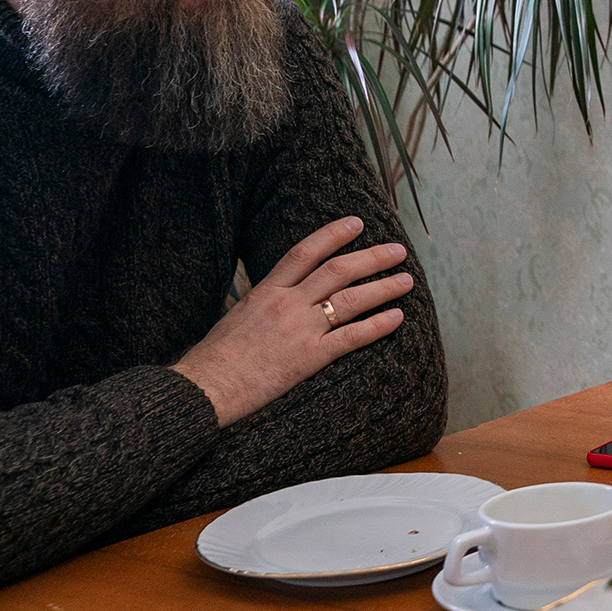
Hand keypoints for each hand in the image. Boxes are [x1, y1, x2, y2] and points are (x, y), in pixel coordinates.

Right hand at [174, 217, 412, 425]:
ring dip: (383, 288)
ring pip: (351, 300)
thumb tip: (278, 296)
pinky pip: (351, 336)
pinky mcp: (309, 357)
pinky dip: (377, 325)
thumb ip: (261, 303)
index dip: (333, 234)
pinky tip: (396, 317)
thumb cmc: (214, 358)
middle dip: (372, 258)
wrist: (205, 387)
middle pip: (337, 271)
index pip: (304, 252)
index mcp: (265, 291)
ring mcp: (299, 329)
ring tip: (406, 281)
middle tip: (397, 251)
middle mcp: (286, 303)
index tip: (356, 223)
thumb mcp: (236, 317)